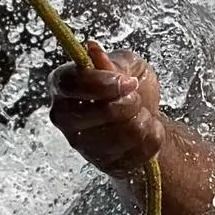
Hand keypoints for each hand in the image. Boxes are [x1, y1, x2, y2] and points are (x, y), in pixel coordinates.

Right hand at [49, 42, 164, 179]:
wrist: (147, 117)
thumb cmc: (131, 87)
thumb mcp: (127, 64)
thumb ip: (112, 61)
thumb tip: (92, 50)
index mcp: (63, 86)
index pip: (70, 84)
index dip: (102, 83)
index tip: (127, 82)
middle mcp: (65, 117)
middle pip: (101, 112)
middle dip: (129, 102)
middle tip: (135, 96)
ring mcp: (82, 145)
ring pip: (123, 134)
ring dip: (143, 120)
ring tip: (141, 113)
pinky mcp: (104, 164)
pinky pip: (137, 152)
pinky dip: (151, 138)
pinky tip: (145, 131)